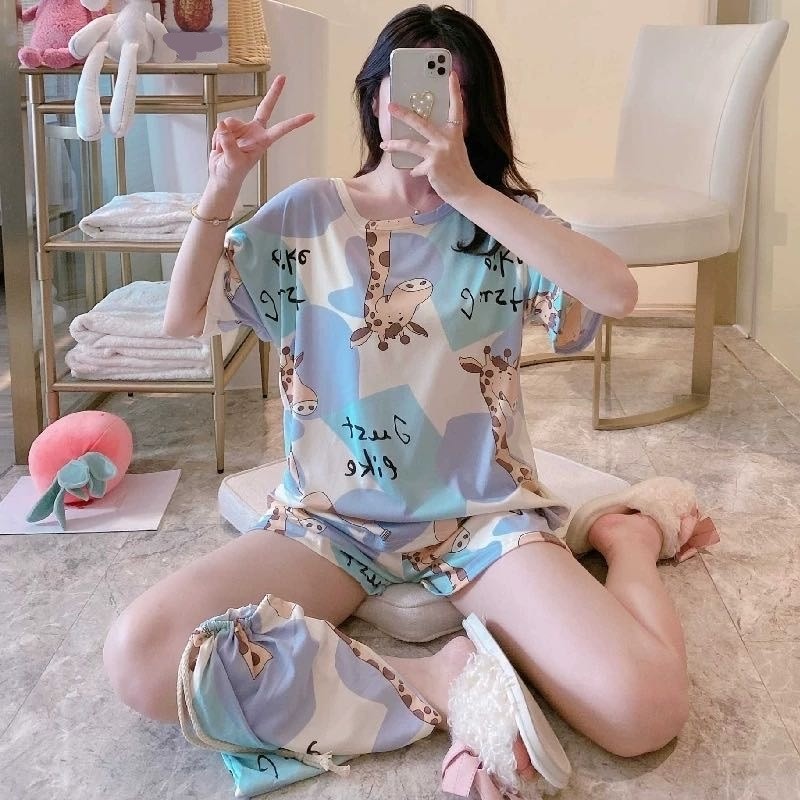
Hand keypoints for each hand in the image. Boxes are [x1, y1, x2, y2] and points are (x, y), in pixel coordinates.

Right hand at [208, 74, 314, 189]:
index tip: (311, 115)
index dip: (295, 122)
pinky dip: (217, 138)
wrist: (221, 177)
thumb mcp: (232, 161)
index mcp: (263, 141)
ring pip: (230, 122)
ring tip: (224, 151)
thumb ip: (228, 143)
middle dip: (274, 93)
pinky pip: (220, 126)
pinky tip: (219, 148)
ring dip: (223, 137)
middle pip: (265, 107)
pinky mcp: (230, 129)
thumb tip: (222, 124)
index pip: (281, 129)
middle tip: (283, 77)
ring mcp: (243, 129)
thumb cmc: (232, 174)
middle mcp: (255, 132)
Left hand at [381, 71, 479, 204]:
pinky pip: (416, 167)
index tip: (450, 73)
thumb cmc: (460, 171)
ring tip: (383, 145)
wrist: (467, 192)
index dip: (454, 90)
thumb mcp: (456, 150)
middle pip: (421, 122)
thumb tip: (426, 134)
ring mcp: (439, 152)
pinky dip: (416, 171)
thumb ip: (445, 140)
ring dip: (395, 144)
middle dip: (403, 114)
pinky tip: (419, 174)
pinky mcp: (432, 166)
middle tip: (390, 106)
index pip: (456, 108)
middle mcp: (447, 139)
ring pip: (411, 144)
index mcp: (455, 133)